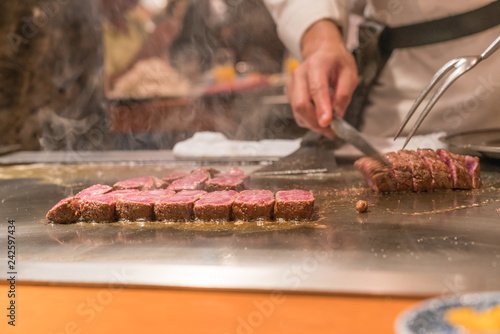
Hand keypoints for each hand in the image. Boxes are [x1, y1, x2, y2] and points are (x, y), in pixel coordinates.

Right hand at [287, 20, 357, 136]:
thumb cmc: (335, 62)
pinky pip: (298, 113)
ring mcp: (292, 84)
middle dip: (315, 121)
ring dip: (313, 124)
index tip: (327, 122)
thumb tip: (338, 113)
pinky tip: (320, 120)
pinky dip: (309, 121)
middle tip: (331, 130)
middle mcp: (300, 74)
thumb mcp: (349, 73)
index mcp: (317, 65)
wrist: (321, 52)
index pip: (317, 89)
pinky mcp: (290, 94)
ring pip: (298, 112)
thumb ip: (344, 93)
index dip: (321, 108)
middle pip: (301, 103)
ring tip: (329, 127)